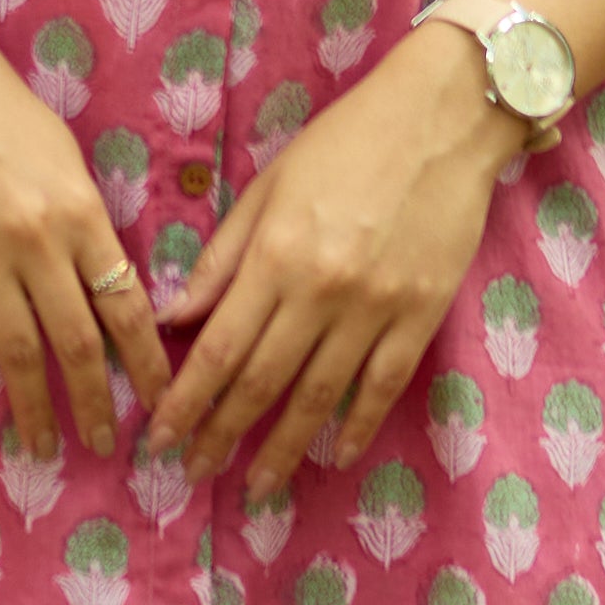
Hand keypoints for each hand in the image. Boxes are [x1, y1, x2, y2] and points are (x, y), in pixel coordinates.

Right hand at [0, 0, 173, 462]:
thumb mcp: (62, 153)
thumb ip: (84, 219)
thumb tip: (108, 284)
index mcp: (80, 210)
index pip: (126, 305)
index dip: (147, 364)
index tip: (163, 403)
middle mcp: (37, 239)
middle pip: (76, 341)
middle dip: (96, 402)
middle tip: (105, 446)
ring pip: (16, 349)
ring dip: (35, 405)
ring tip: (45, 445)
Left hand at [150, 25, 520, 494]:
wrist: (444, 117)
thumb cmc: (346, 141)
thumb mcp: (268, 186)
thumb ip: (221, 258)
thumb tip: (174, 320)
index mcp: (276, 255)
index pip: (218, 349)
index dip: (186, 402)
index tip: (160, 439)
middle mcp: (322, 290)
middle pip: (261, 382)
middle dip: (221, 435)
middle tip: (193, 473)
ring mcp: (377, 307)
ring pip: (320, 396)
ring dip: (283, 448)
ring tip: (256, 487)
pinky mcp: (422, 314)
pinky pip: (384, 385)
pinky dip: (357, 426)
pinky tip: (334, 455)